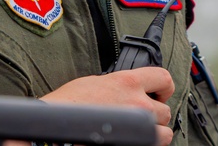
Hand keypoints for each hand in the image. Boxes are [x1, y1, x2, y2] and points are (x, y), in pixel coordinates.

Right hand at [41, 68, 175, 145]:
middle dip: (156, 115)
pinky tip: (133, 140)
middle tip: (143, 118)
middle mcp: (137, 103)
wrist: (52, 127)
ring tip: (140, 133)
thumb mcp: (95, 83)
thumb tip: (128, 88)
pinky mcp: (133, 142)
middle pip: (165, 110)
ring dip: (155, 133)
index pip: (164, 78)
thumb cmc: (65, 105)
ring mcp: (136, 126)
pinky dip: (146, 144)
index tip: (160, 93)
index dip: (164, 87)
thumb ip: (119, 84)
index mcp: (128, 82)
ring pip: (164, 133)